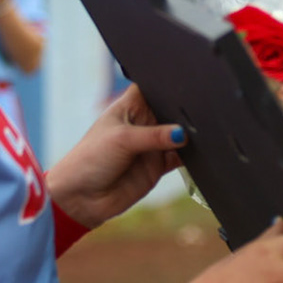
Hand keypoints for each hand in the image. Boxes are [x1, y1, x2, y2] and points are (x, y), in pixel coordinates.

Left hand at [48, 85, 186, 228]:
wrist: (82, 198)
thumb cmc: (90, 159)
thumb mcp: (122, 139)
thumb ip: (154, 135)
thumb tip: (183, 134)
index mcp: (130, 107)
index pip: (153, 87)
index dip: (167, 84)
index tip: (185, 83)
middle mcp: (143, 123)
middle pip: (171, 111)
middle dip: (183, 112)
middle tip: (199, 111)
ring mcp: (152, 145)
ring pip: (179, 135)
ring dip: (190, 135)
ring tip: (201, 133)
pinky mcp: (158, 166)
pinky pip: (181, 159)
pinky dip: (191, 157)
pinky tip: (199, 154)